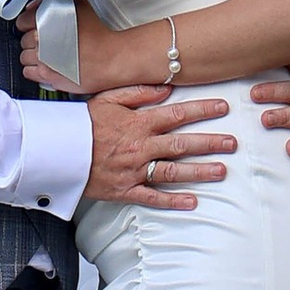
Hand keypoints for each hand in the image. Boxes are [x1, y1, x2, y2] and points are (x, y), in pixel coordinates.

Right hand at [83, 84, 237, 207]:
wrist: (56, 152)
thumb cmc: (81, 124)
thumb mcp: (107, 99)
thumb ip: (138, 92)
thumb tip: (166, 88)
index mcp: (138, 123)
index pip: (177, 114)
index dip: (202, 110)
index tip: (223, 107)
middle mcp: (140, 146)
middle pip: (182, 144)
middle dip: (210, 142)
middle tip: (233, 143)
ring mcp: (134, 170)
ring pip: (173, 170)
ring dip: (199, 171)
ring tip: (222, 170)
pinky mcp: (125, 190)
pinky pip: (153, 197)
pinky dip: (173, 200)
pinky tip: (193, 201)